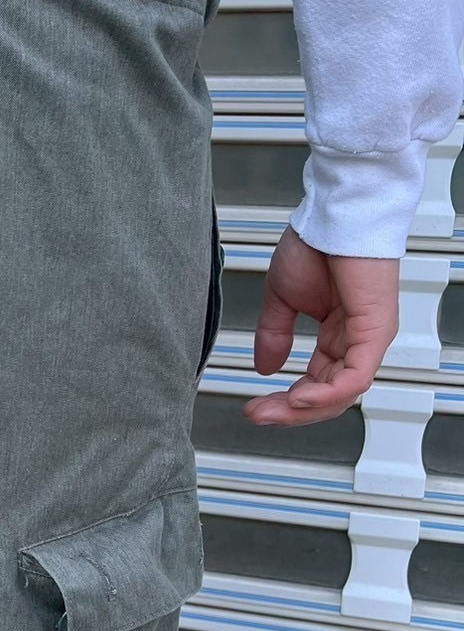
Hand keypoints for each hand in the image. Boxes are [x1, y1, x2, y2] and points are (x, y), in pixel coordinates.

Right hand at [243, 224, 399, 427]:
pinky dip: (327, 393)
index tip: (255, 407)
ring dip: (304, 409)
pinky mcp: (374, 332)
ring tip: (273, 411)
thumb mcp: (283, 298)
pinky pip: (355, 376)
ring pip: (341, 394)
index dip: (283, 401)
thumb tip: (265, 367)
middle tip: (259, 415)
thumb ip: (274, 334)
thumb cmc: (318, 244)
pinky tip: (299, 397)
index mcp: (338, 335)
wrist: (334, 215)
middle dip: (289, 412)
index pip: (314, 384)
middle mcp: (356, 341)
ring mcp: (368, 338)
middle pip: (328, 397)